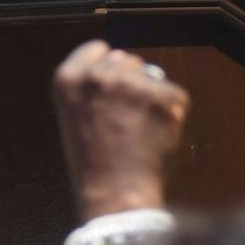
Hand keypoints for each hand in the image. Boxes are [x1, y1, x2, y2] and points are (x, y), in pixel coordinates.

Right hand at [51, 41, 187, 219]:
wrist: (116, 195)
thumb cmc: (95, 161)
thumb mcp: (75, 115)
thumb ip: (92, 85)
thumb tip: (122, 60)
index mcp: (70, 78)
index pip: (98, 49)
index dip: (106, 69)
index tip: (108, 94)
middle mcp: (100, 74)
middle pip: (127, 60)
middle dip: (130, 83)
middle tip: (123, 120)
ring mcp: (134, 84)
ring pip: (151, 76)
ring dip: (151, 97)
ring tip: (138, 130)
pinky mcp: (164, 96)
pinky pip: (175, 95)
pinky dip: (172, 113)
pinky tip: (156, 135)